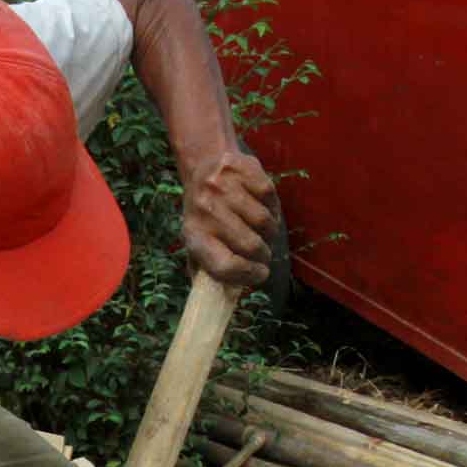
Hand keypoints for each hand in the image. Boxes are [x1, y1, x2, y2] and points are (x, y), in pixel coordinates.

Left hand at [181, 149, 277, 285]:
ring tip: (263, 230)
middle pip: (251, 246)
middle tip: (264, 254)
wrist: (203, 163)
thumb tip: (218, 303)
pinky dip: (273, 205)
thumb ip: (207, 269)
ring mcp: (222, 187)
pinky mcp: (241, 168)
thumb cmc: (203, 213)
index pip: (224, 266)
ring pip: (265, 221)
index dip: (248, 276)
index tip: (260, 274)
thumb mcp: (196, 241)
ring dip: (270, 230)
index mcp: (193, 235)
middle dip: (264, 255)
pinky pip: (270, 195)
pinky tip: (263, 206)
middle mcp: (205, 210)